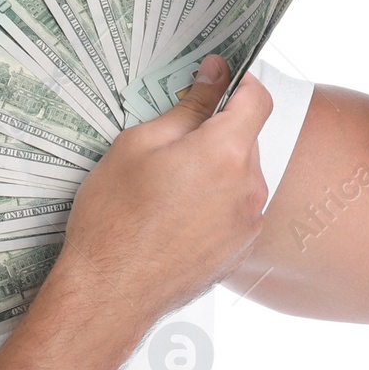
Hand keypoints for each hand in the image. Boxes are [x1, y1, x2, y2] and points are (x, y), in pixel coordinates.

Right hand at [56, 55, 272, 328]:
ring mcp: (248, 223)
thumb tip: (214, 76)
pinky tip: (174, 218)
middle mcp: (249, 187)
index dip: (239, 83)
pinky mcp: (240, 251)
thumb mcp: (138, 145)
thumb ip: (187, 106)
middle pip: (246, 140)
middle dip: (215, 134)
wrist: (111, 293)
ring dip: (214, 171)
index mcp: (226, 152)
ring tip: (166, 191)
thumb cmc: (114, 219)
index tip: (216, 80)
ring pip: (240, 177)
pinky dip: (214, 204)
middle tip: (168, 146)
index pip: (257, 99)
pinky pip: (235, 210)